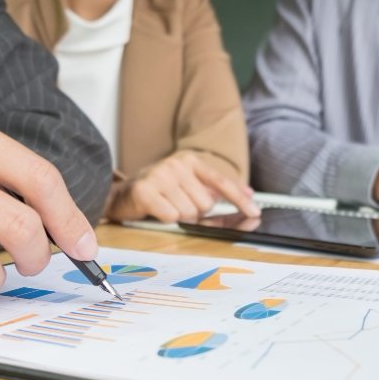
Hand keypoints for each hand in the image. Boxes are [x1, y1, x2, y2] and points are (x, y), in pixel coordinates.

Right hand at [106, 150, 258, 222]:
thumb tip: (249, 200)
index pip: (222, 182)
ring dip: (180, 216)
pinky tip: (157, 210)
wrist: (122, 194)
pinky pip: (171, 216)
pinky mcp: (146, 190)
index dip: (240, 199)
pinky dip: (166, 219)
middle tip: (179, 205)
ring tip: (167, 206)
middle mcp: (177, 164)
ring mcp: (160, 176)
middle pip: (205, 204)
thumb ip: (218, 196)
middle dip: (196, 212)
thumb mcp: (190, 189)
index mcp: (191, 161)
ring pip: (189, 212)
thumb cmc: (160, 193)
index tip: (255, 211)